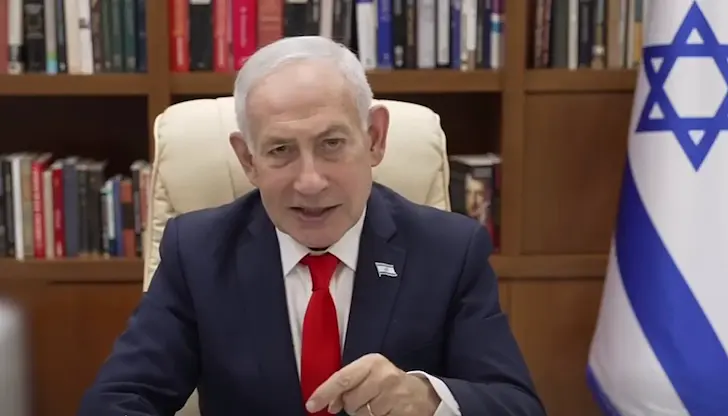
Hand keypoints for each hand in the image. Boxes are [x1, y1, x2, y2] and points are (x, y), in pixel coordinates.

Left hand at [305, 353, 439, 415]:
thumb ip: (347, 384)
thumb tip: (328, 404)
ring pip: (361, 414)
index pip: (342, 379)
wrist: (420, 394)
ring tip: (376, 404)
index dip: (325, 392)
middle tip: (363, 399)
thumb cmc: (387, 382)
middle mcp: (383, 376)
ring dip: (364, 413)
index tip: (312, 405)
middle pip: (350, 400)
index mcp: (372, 362)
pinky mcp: (400, 411)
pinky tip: (384, 411)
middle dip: (351, 405)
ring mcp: (393, 394)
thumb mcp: (368, 375)